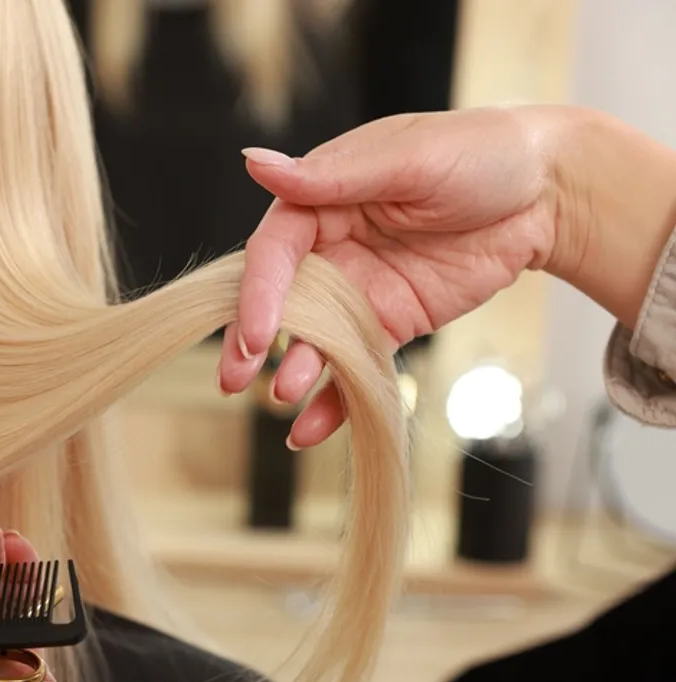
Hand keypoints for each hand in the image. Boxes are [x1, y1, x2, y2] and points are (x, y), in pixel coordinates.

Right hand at [224, 106, 568, 447]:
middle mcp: (329, 246)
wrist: (549, 193)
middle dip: (252, 341)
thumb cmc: (481, 152)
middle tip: (234, 378)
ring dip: (295, 370)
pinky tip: (311, 427)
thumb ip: (331, 175)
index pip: (274, 250)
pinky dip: (334, 398)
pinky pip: (355, 363)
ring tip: (284, 398)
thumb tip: (253, 162)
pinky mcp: (389, 323)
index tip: (255, 332)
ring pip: (313, 337)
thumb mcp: (408, 157)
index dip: (258, 291)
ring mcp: (357, 289)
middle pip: (278, 299)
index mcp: (321, 198)